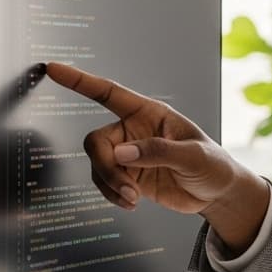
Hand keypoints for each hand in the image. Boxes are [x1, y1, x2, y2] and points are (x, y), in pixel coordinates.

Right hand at [45, 62, 268, 248]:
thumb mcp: (194, 155)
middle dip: (105, 166)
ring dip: (110, 184)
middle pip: (96, 141)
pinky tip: (132, 202)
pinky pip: (104, 183)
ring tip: (134, 198)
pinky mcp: (127, 177)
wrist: (216, 194)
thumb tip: (121, 153)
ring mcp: (128, 155)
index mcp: (150, 114)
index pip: (109, 93)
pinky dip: (112, 195)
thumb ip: (159, 151)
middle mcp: (133, 131)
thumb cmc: (213, 165)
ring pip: (97, 165)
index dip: (81, 81)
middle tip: (126, 186)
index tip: (54, 69)